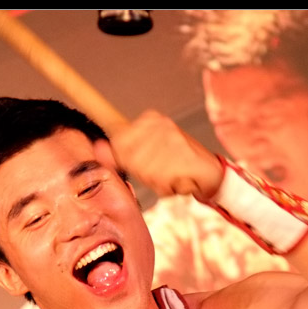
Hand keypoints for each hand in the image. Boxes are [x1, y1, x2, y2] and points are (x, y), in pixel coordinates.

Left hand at [95, 110, 223, 200]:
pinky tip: (179, 181)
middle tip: (160, 173)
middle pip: (130, 160)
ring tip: (170, 176)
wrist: (210, 173)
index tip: (142, 164)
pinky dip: (167, 188)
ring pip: (145, 172)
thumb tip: (97, 148)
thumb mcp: (144, 155)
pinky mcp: (184, 156)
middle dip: (143, 173)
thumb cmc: (175, 164)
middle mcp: (160, 124)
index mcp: (150, 119)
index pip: (119, 143)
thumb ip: (120, 152)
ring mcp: (173, 138)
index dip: (126, 160)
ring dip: (156, 182)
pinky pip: (161, 181)